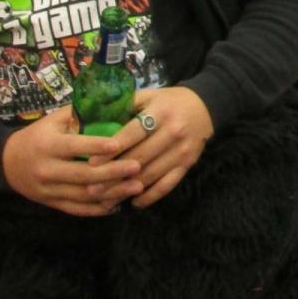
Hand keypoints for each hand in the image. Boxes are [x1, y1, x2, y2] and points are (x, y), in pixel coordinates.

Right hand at [2, 106, 142, 215]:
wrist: (7, 163)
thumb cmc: (38, 136)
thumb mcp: (53, 121)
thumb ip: (79, 115)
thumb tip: (111, 104)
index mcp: (48, 145)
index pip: (74, 146)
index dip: (96, 146)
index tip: (119, 144)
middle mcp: (47, 169)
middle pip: (83, 174)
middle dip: (112, 172)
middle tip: (137, 166)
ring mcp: (49, 190)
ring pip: (84, 195)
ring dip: (112, 193)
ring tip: (136, 186)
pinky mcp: (52, 204)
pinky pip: (78, 210)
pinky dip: (98, 209)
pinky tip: (118, 203)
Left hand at [103, 86, 214, 208]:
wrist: (205, 107)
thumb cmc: (170, 101)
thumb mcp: (149, 95)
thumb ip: (126, 104)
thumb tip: (95, 116)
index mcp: (160, 112)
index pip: (132, 133)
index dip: (112, 148)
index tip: (92, 162)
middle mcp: (172, 132)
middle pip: (139, 157)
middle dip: (114, 174)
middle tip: (92, 188)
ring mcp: (181, 151)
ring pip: (151, 174)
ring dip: (128, 189)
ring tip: (107, 199)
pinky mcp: (187, 164)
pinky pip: (168, 184)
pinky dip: (151, 196)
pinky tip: (135, 202)